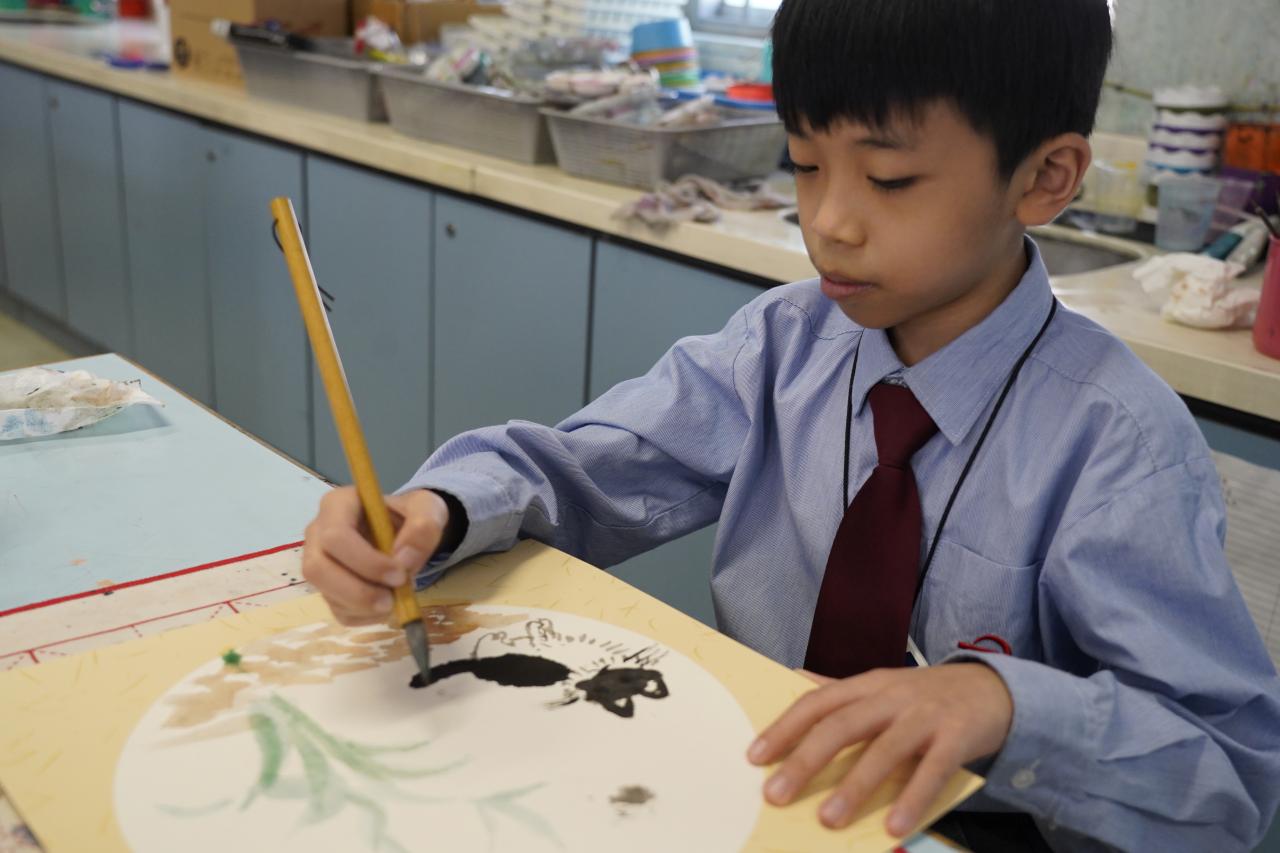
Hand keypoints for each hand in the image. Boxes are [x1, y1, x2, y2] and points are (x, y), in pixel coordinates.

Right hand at [302, 488, 451, 624]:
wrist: (406, 532)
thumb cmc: (409, 515)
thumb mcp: (427, 508)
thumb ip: (423, 526)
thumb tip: (404, 559)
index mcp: (338, 505)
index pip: (336, 536)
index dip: (365, 561)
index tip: (399, 574)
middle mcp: (318, 533)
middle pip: (317, 569)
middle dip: (357, 591)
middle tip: (392, 599)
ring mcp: (319, 562)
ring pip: (325, 593)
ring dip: (362, 606)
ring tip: (393, 601)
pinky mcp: (328, 588)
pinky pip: (337, 610)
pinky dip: (364, 616)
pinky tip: (385, 606)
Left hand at [748, 664, 1012, 836]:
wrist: (994, 688)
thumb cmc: (926, 696)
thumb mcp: (882, 687)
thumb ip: (842, 692)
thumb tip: (794, 681)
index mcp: (867, 685)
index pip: (818, 702)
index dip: (785, 727)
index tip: (755, 756)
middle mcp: (891, 696)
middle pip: (842, 725)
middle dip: (805, 759)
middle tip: (776, 794)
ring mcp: (925, 715)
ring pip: (884, 749)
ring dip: (854, 786)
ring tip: (828, 819)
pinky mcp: (957, 737)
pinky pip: (932, 770)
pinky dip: (912, 799)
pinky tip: (894, 827)